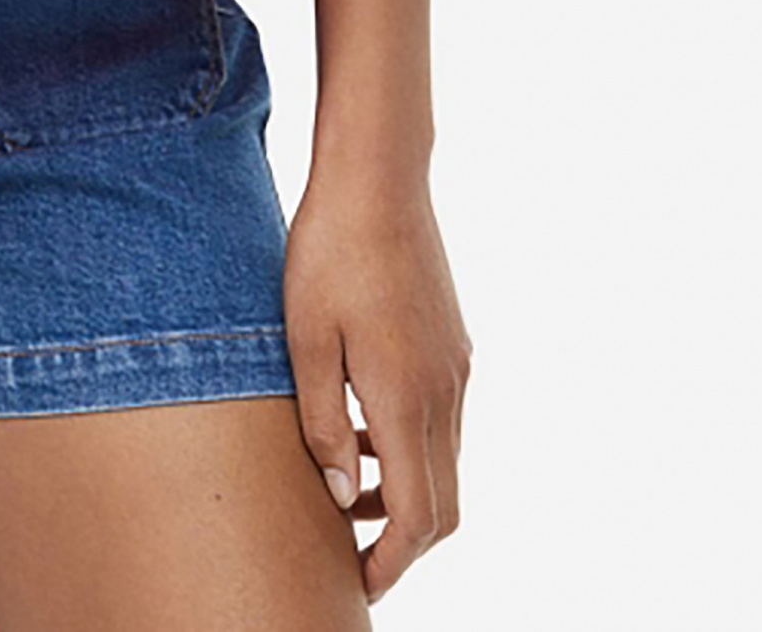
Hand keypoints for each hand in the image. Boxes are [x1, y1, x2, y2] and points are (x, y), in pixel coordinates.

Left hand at [282, 171, 471, 606]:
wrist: (379, 178)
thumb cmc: (330, 252)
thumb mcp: (305, 340)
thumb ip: (323, 424)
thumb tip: (339, 494)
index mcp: (407, 400)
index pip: (416, 518)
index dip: (390, 564)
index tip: (357, 583)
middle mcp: (445, 394)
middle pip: (442, 506)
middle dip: (401, 545)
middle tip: (353, 558)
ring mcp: (456, 369)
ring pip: (445, 465)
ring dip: (404, 494)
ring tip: (343, 492)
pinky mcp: (454, 346)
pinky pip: (442, 423)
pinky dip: (410, 449)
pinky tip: (362, 427)